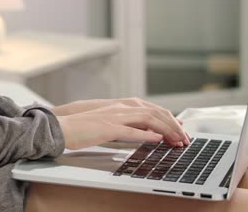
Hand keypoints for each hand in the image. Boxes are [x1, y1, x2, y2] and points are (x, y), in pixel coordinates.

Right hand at [55, 98, 189, 149]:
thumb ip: (129, 125)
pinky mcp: (107, 128)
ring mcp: (115, 117)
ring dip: (166, 130)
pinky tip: (157, 139)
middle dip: (174, 125)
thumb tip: (148, 132)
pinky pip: (131, 130)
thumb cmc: (84, 127)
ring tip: (177, 140)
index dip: (170, 120)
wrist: (63, 126)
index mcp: (122, 106)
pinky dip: (146, 134)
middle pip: (155, 113)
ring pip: (148, 119)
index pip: (153, 110)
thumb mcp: (110, 123)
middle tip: (185, 138)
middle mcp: (121, 108)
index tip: (181, 130)